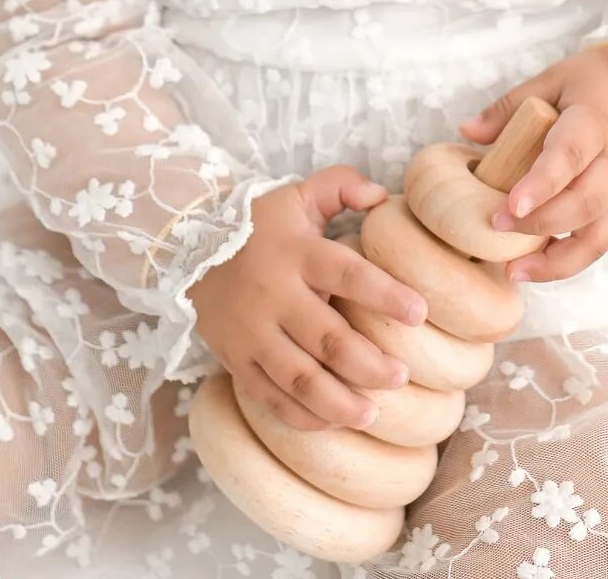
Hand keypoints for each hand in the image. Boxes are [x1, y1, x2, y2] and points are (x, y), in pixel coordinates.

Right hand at [188, 165, 428, 431]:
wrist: (187, 251)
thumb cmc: (259, 226)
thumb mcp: (296, 195)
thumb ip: (341, 185)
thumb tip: (382, 196)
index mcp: (298, 254)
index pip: (347, 274)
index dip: (385, 294)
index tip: (420, 312)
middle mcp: (275, 295)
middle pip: (328, 339)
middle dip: (369, 364)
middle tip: (401, 375)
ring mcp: (253, 333)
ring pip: (299, 379)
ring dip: (339, 402)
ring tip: (372, 414)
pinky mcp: (236, 360)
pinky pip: (270, 397)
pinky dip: (301, 416)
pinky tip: (331, 422)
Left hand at [457, 42, 607, 283]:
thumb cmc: (595, 83)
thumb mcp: (552, 79)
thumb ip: (509, 106)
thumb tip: (467, 132)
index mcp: (594, 122)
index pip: (570, 156)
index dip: (542, 183)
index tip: (511, 205)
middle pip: (586, 203)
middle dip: (541, 223)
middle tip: (497, 227)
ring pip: (599, 236)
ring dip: (558, 261)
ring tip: (516, 271)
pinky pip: (602, 241)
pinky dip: (571, 260)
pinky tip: (538, 266)